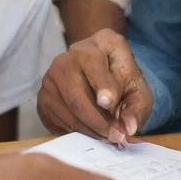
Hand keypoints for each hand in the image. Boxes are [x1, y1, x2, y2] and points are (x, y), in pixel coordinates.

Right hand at [38, 29, 153, 143]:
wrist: (101, 77)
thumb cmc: (122, 81)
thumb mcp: (138, 90)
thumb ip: (136, 108)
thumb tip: (128, 127)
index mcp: (98, 43)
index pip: (94, 64)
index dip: (102, 85)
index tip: (109, 104)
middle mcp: (68, 55)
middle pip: (77, 93)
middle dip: (98, 120)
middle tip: (115, 136)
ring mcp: (51, 76)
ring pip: (67, 110)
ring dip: (89, 130)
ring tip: (106, 137)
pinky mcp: (42, 97)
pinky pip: (56, 120)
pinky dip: (75, 132)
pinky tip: (90, 132)